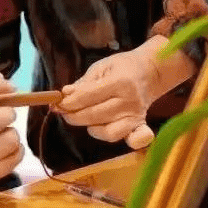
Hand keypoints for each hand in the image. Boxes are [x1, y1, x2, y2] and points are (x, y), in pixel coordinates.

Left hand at [56, 38, 179, 147]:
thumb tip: (64, 94)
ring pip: (107, 132)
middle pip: (94, 116)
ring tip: (82, 117)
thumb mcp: (101, 68)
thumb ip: (82, 83)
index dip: (69, 102)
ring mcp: (135, 116)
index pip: (88, 97)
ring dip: (89, 127)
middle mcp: (129, 101)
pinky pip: (129, 140)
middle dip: (73, 115)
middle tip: (63, 111)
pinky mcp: (140, 125)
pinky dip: (118, 139)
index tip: (56, 103)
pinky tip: (104, 132)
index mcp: (119, 82)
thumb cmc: (122, 67)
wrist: (150, 72)